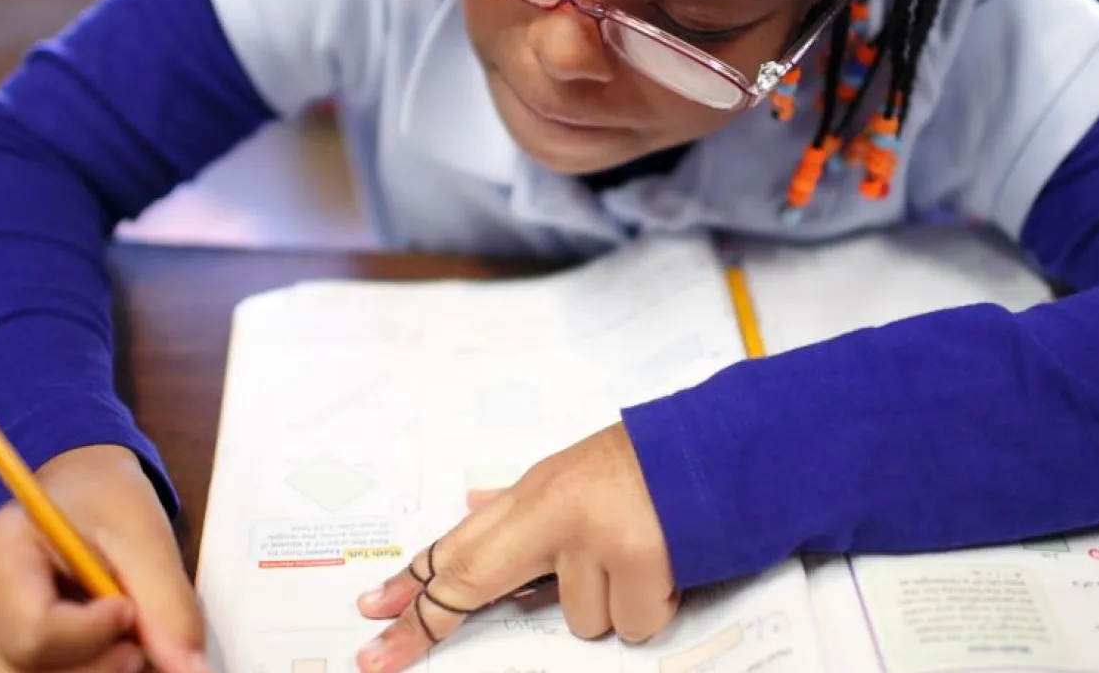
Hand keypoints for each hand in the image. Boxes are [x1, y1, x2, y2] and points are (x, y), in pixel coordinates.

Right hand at [0, 445, 208, 672]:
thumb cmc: (100, 498)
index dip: (94, 635)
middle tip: (134, 645)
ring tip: (118, 644)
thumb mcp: (143, 533)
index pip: (34, 632)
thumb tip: (190, 669)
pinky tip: (97, 651)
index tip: (128, 609)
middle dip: (92, 670)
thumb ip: (168, 604)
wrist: (75, 489)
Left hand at [354, 423, 676, 671]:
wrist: (728, 447)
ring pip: (574, 619)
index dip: (411, 580)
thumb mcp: (578, 474)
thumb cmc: (653, 466)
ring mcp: (594, 536)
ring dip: (609, 606)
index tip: (370, 609)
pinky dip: (650, 608)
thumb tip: (472, 508)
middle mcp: (555, 510)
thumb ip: (526, 505)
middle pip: (473, 577)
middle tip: (381, 657)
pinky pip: (627, 624)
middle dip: (426, 622)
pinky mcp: (637, 559)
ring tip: (641, 562)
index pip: (461, 541)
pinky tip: (666, 571)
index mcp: (538, 490)